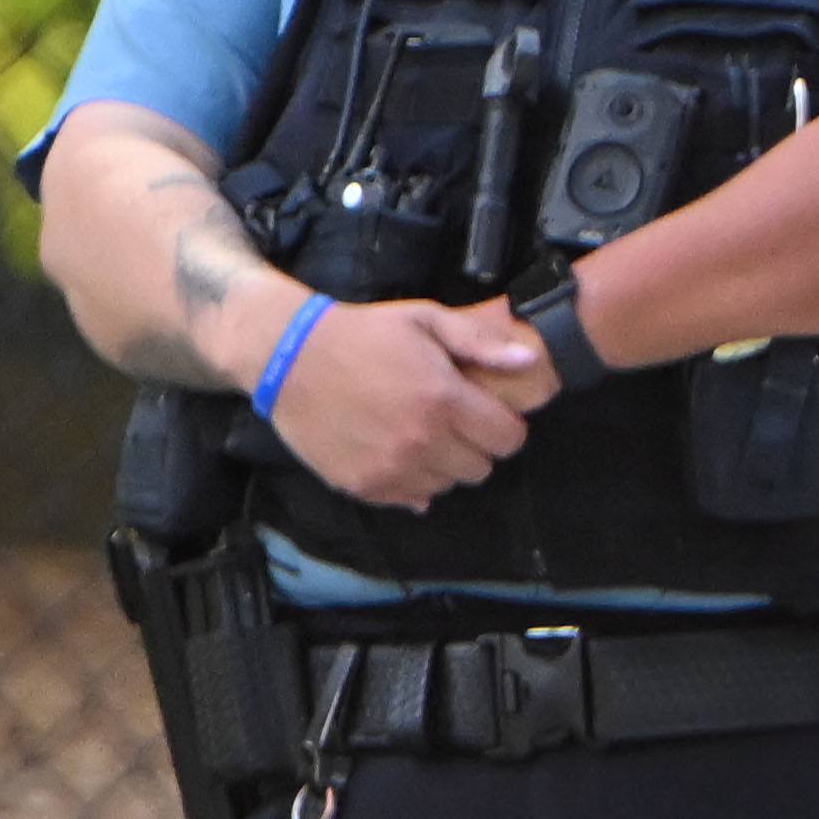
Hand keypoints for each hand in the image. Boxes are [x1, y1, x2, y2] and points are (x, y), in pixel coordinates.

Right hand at [270, 295, 546, 504]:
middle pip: (481, 468)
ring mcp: (392, 468)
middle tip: (451, 422)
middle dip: (475, 446)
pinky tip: (396, 451)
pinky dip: (412, 481)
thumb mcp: (425, 320)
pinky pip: (411, 499)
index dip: (503, 425)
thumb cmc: (363, 333)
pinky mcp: (364, 485)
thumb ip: (480, 343)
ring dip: (443, 464)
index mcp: (445, 401)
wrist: (290, 357)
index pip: (508, 439)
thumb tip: (528, 363)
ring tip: (420, 434)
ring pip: (447, 486)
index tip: (486, 413)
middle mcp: (423, 441)